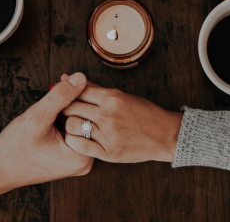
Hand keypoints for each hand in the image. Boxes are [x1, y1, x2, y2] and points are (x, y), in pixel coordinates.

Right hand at [0, 73, 93, 188]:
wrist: (1, 170)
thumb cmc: (15, 147)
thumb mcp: (37, 117)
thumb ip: (60, 96)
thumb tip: (81, 78)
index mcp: (82, 156)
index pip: (91, 114)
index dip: (79, 92)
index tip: (65, 79)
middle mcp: (85, 161)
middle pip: (88, 119)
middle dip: (75, 98)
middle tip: (61, 81)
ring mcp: (79, 161)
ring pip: (81, 123)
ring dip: (70, 107)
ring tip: (56, 96)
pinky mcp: (72, 158)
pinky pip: (75, 131)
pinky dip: (66, 117)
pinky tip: (55, 110)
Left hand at [62, 78, 182, 162]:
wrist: (164, 135)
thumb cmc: (143, 113)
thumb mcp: (120, 95)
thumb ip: (93, 88)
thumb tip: (68, 77)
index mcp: (112, 97)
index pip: (78, 91)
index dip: (67, 93)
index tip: (65, 97)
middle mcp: (109, 115)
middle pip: (71, 107)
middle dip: (65, 108)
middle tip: (66, 111)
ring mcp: (109, 135)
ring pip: (72, 126)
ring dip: (69, 124)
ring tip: (73, 125)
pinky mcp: (109, 152)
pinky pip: (80, 146)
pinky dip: (74, 141)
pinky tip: (78, 138)